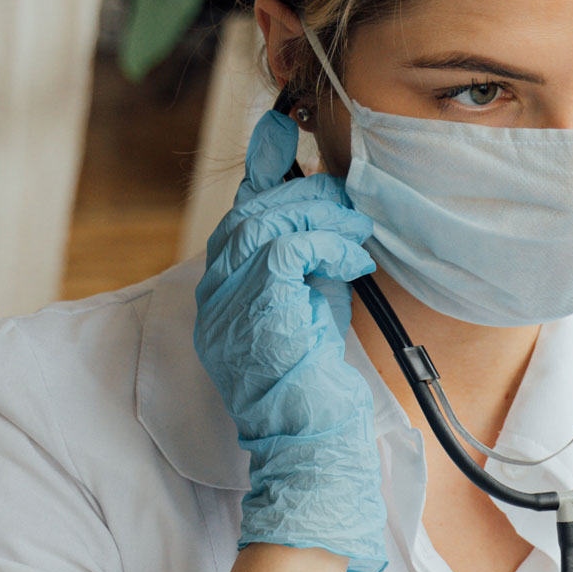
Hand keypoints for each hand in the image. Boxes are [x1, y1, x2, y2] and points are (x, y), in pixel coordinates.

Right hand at [192, 107, 386, 571]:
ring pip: (264, 222)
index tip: (281, 124)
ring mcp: (229, 306)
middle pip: (248, 211)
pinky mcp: (258, 314)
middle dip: (301, 190)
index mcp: (225, 292)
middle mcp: (216, 296)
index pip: (239, 214)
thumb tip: (331, 213)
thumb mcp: (315, 307)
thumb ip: (312, 260)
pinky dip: (324, 243)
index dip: (260, 166)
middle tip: (346, 196)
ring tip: (356, 232)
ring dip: (320, 216)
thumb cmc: (321, 386)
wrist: (315, 447)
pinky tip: (352, 259)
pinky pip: (284, 249)